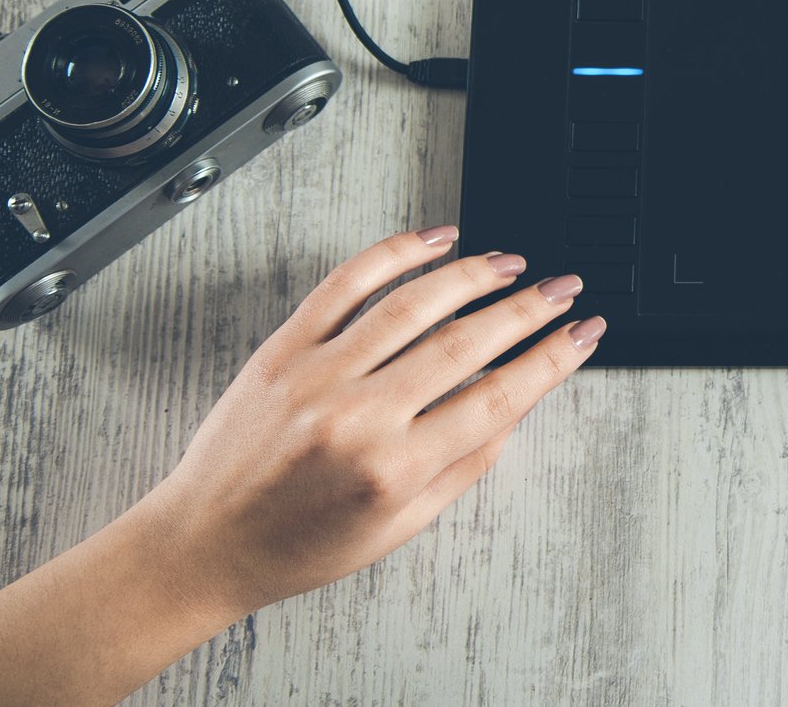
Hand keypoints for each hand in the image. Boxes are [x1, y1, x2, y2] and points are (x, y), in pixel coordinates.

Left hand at [128, 226, 602, 618]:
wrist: (203, 543)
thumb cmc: (297, 545)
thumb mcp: (400, 528)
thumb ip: (464, 466)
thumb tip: (515, 405)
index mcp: (394, 469)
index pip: (497, 397)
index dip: (552, 359)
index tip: (583, 334)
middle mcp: (359, 417)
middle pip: (467, 342)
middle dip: (529, 308)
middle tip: (565, 290)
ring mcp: (319, 375)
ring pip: (414, 303)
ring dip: (475, 274)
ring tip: (512, 265)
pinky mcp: (285, 348)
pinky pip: (347, 285)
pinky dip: (397, 253)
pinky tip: (436, 242)